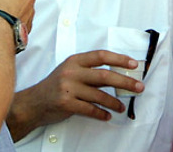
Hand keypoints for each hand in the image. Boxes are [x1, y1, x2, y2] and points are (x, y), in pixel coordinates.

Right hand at [7, 50, 143, 140]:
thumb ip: (89, 70)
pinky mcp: (66, 103)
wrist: (34, 102)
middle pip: (104, 75)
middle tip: (138, 87)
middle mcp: (71, 72)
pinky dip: (101, 113)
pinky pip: (89, 109)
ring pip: (99, 95)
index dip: (119, 59)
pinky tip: (107, 115)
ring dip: (114, 102)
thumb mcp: (70, 70)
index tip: (133, 64)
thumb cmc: (56, 85)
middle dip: (124, 81)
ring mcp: (68, 88)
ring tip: (122, 107)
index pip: (101, 56)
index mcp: (75, 60)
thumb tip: (117, 73)